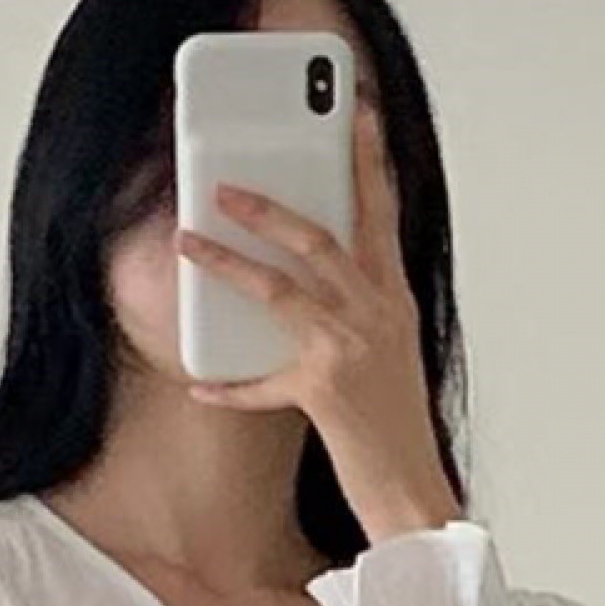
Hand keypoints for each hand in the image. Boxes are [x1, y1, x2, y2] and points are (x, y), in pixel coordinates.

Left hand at [173, 97, 462, 542]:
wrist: (415, 493)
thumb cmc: (396, 428)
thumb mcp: (387, 357)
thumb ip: (355, 313)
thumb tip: (302, 285)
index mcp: (395, 301)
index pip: (381, 214)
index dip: (369, 159)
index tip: (355, 112)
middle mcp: (377, 315)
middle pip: (323, 237)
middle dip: (270, 205)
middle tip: (226, 183)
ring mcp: (352, 350)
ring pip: (283, 286)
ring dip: (229, 261)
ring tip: (189, 238)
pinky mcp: (325, 391)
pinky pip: (262, 382)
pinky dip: (229, 385)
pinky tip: (199, 383)